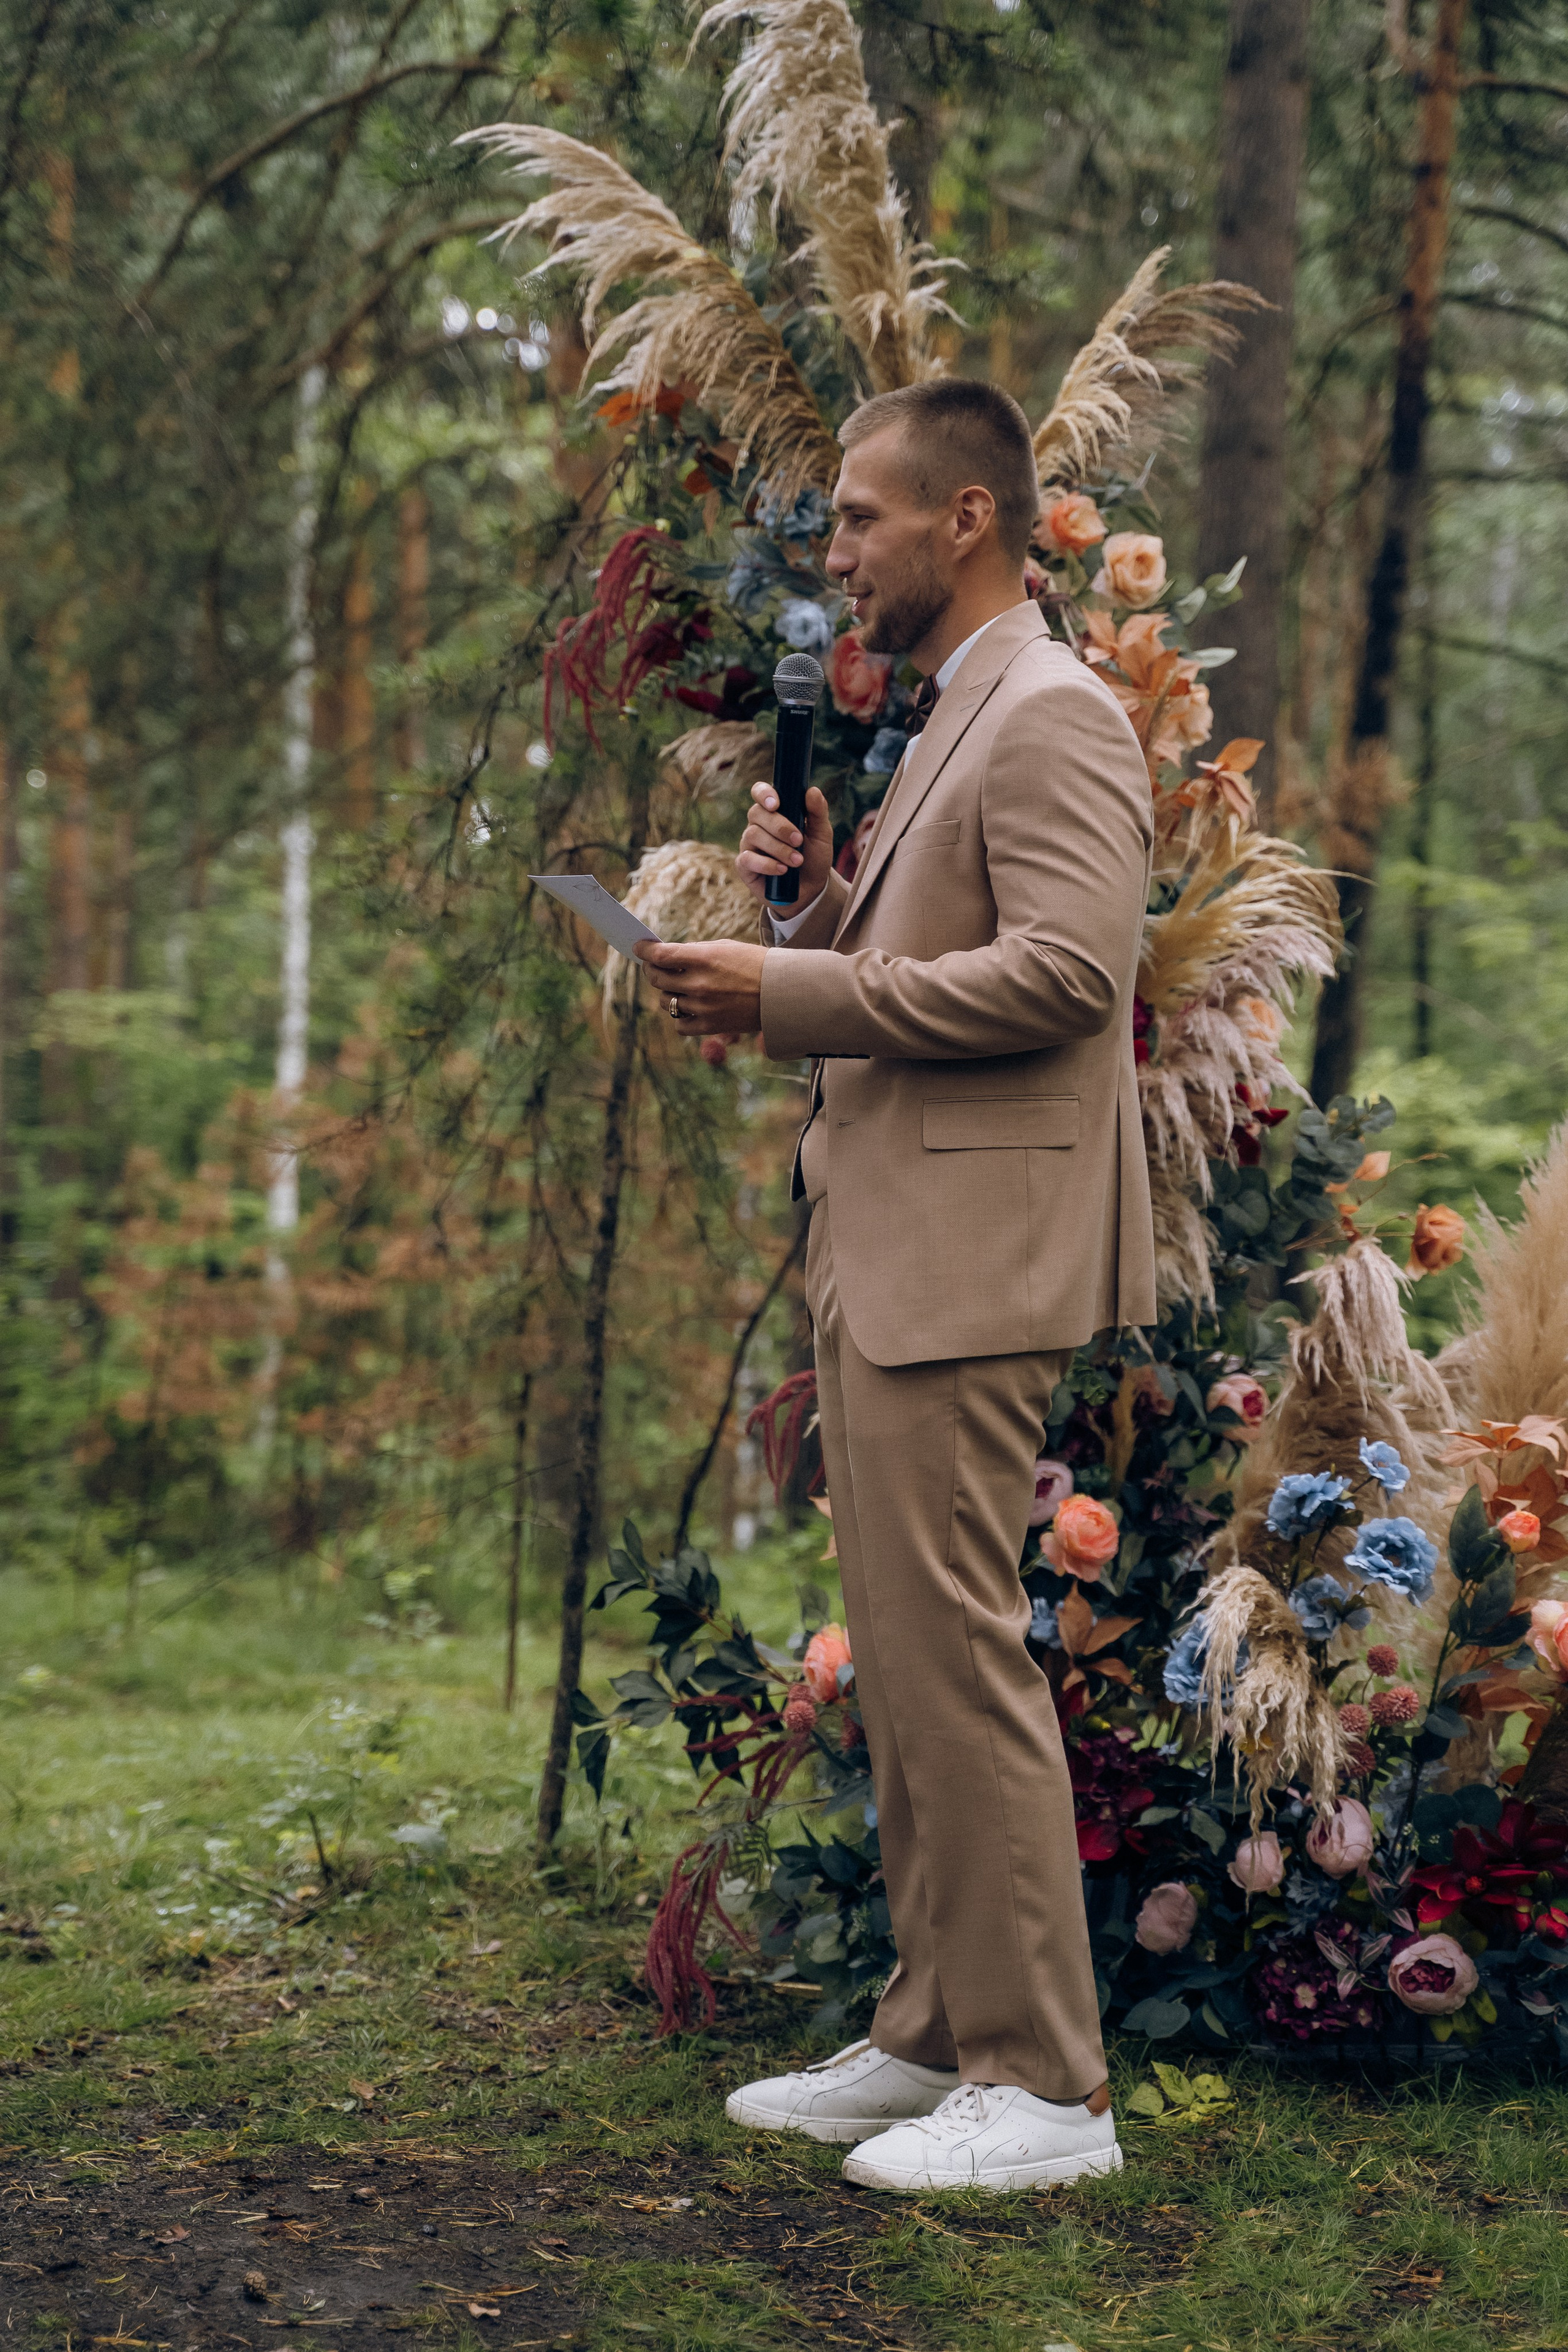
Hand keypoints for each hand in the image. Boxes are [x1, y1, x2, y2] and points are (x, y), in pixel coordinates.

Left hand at [635, 938, 767, 1035]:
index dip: (644, 951)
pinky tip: (688, 1008)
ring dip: (668, 993)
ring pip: (666, 1001)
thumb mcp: (724, 947)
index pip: (660, 955)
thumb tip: (665, 955)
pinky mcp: (710, 1026)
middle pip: (657, 978)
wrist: (783, 992)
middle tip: (655, 966)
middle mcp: (700, 983)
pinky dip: (680, 1017)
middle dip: (652, 970)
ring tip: (678, 987)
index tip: (639, 948)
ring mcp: (704, 1006)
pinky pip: (679, 1025)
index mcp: (704, 958)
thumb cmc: (755, 964)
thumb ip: (693, 952)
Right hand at [737, 781, 833, 910]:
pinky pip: (748, 859)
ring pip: (753, 835)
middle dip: (779, 827)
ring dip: (778, 848)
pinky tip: (782, 870)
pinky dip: (767, 864)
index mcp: (774, 811)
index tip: (776, 803)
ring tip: (797, 860)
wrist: (810, 890)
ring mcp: (749, 845)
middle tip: (798, 840)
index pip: (760, 792)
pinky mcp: (744, 865)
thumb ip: (818, 812)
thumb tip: (812, 791)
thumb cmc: (814, 858)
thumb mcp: (822, 835)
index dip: (764, 794)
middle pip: (757, 813)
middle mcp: (758, 825)